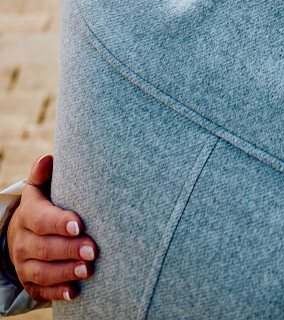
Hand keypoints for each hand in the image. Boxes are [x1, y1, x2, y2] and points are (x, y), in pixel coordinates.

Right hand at [6, 154, 97, 304]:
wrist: (25, 231)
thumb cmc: (45, 204)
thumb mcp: (41, 187)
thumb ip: (43, 174)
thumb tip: (48, 159)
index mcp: (28, 213)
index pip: (41, 219)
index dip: (59, 223)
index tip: (80, 224)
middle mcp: (23, 241)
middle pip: (44, 248)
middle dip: (69, 250)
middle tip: (93, 250)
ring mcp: (24, 264)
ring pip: (42, 271)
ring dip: (65, 272)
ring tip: (88, 271)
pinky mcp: (30, 282)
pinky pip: (40, 290)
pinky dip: (56, 292)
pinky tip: (74, 292)